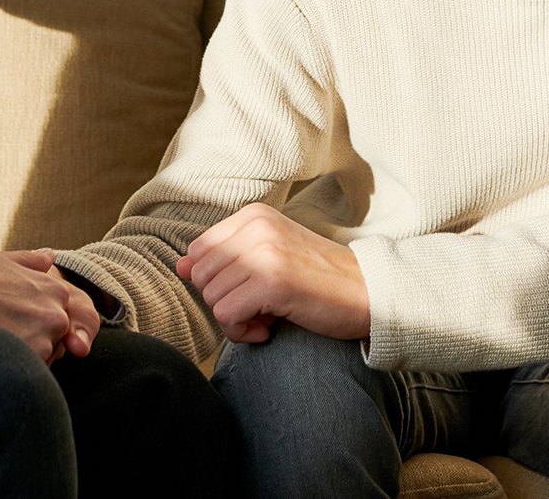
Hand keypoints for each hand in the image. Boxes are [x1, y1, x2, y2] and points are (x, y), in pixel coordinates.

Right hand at [0, 241, 99, 362]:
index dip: (35, 330)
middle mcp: (54, 314)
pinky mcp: (19, 360)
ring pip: (38, 364)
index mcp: (53, 290)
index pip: (62, 326)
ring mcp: (39, 339)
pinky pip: (22, 378)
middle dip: (29, 346)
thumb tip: (49, 256)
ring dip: (16, 361)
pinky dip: (4, 374)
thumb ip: (29, 264)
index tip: (9, 326)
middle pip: (53, 347)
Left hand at [176, 203, 369, 344]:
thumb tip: (181, 267)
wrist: (368, 292)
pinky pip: (227, 317)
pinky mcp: (271, 281)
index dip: (216, 280)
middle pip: (202, 276)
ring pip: (212, 298)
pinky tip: (269, 330)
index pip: (200, 251)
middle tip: (260, 309)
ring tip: (268, 318)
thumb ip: (227, 259)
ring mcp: (263, 252)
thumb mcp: (270, 258)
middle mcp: (256, 226)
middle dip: (225, 302)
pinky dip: (242, 333)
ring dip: (236, 321)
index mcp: (254, 215)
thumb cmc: (319, 280)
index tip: (250, 291)